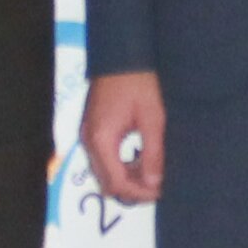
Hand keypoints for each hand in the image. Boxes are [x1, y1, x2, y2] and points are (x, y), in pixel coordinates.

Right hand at [82, 70, 164, 203]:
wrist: (121, 54)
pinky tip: (139, 158)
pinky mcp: (92, 129)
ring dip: (126, 178)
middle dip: (131, 190)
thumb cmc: (139, 82)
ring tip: (151, 172)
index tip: (159, 191)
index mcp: (102, 139)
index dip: (138, 193)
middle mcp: (89, 140)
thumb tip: (154, 183)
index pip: (116, 182)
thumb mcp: (152, 118)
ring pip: (104, 172)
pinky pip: (103, 159)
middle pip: (106, 182)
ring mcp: (88, 134)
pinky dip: (120, 165)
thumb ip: (152, 153)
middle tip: (157, 186)